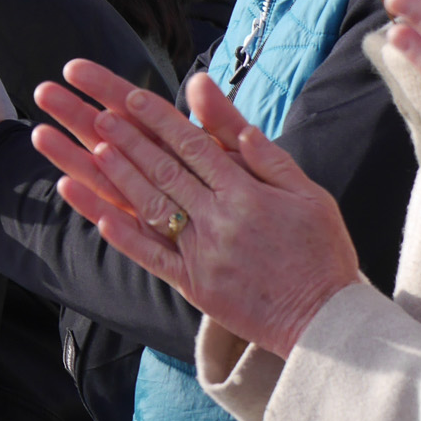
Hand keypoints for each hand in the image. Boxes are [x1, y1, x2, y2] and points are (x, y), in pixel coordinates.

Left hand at [36, 65, 361, 358]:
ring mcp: (202, 255)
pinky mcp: (194, 286)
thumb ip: (265, 154)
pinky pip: (152, 257)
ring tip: (92, 149)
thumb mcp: (306, 193)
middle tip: (97, 114)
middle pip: (165, 170)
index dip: (160, 120)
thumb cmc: (321, 252)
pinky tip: (100, 216)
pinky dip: (125, 235)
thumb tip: (238, 122)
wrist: (327, 323)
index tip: (131, 98)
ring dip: (120, 176)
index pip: (195, 146)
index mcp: (247, 194)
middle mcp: (219, 221)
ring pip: (153, 207)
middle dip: (129, 139)